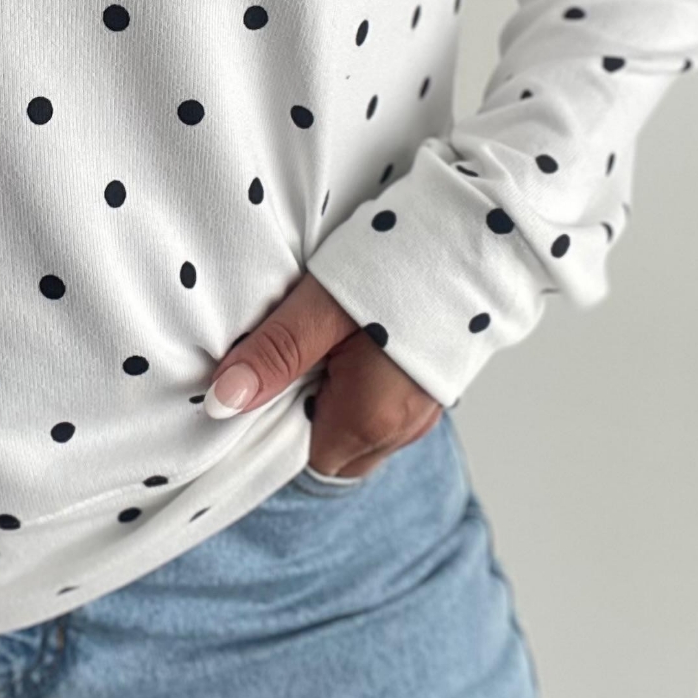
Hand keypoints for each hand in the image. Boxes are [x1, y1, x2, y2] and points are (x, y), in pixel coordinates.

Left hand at [203, 269, 441, 479]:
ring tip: (326, 345)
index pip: (306, 459)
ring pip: (360, 430)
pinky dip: (364, 387)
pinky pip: (385, 408)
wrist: (475, 237)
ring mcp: (424, 410)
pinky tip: (357, 342)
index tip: (267, 383)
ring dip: (336, 399)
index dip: (279, 427)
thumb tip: (223, 401)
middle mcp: (403, 428)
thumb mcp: (322, 306)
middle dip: (307, 415)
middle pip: (335, 450)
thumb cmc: (401, 267)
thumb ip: (274, 355)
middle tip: (296, 358)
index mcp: (372, 419)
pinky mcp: (433, 387)